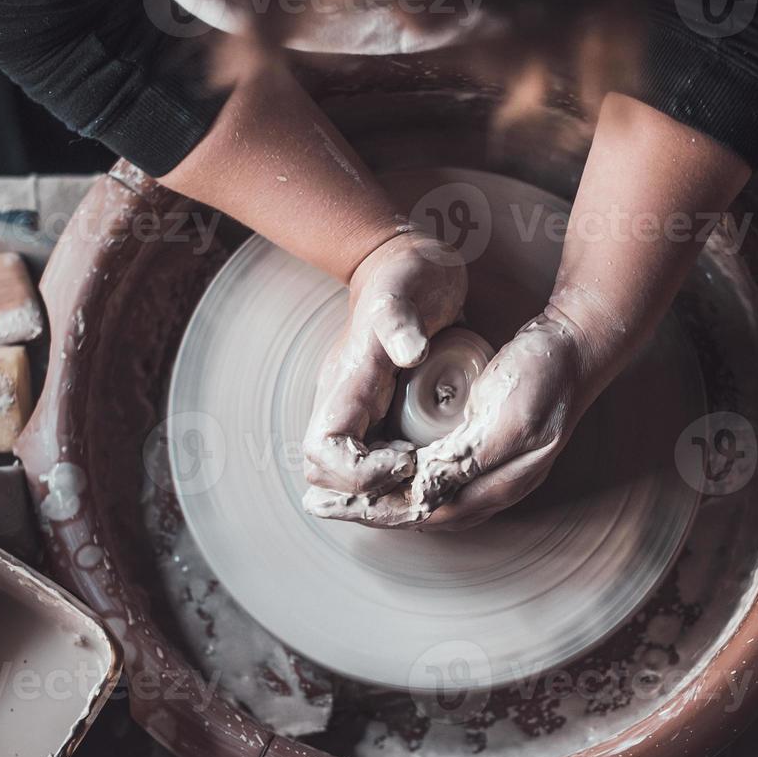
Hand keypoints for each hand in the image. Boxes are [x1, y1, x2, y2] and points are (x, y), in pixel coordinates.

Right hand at [301, 231, 466, 497]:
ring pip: (349, 479)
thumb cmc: (409, 276)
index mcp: (346, 383)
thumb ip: (401, 319)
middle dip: (373, 493)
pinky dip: (400, 480)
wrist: (406, 264)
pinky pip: (375, 465)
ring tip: (430, 478)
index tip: (407, 459)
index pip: (323, 451)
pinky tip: (434, 466)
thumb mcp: (408, 290)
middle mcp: (345, 405)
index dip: (360, 472)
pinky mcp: (378, 416)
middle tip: (422, 479)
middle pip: (327, 477)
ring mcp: (359, 413)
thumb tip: (408, 352)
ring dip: (386, 492)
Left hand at [305, 306, 597, 529]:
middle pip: (424, 515)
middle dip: (374, 512)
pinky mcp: (491, 457)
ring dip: (388, 502)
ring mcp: (497, 476)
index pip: (427, 511)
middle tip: (325, 507)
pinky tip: (388, 476)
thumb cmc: (544, 374)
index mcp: (501, 484)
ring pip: (431, 504)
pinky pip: (443, 485)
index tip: (337, 504)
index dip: (380, 509)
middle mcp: (497, 488)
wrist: (576, 347)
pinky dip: (408, 486)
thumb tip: (422, 495)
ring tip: (346, 498)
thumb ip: (467, 460)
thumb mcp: (507, 418)